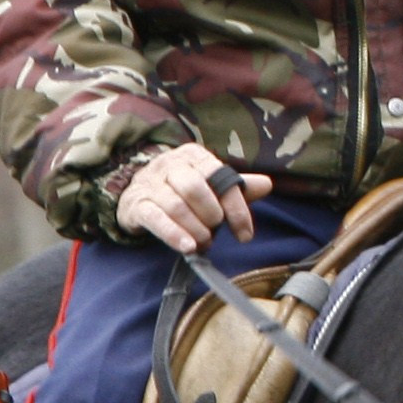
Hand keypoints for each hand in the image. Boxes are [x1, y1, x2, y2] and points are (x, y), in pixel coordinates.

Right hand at [117, 142, 270, 253]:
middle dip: (211, 215)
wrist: (137, 192)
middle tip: (216, 232)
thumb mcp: (209, 184)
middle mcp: (169, 165)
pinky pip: (155, 219)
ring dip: (195, 229)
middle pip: (195, 188)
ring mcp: (150, 184)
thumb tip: (267, 184)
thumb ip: (235, 186)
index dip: (236, 207)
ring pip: (176, 205)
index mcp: (193, 155)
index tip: (245, 234)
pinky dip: (173, 234)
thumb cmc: (181, 188)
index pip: (219, 177)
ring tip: (204, 243)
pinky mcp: (135, 205)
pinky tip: (188, 247)